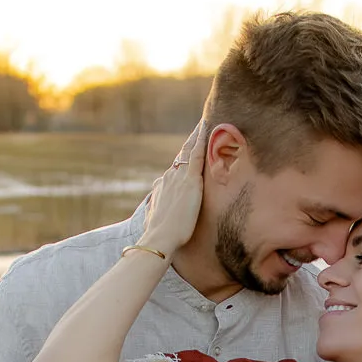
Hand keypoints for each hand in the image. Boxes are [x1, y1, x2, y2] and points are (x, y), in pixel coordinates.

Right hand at [140, 122, 206, 258]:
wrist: (159, 238)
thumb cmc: (159, 235)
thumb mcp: (156, 218)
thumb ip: (157, 208)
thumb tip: (154, 205)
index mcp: (162, 186)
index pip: (175, 168)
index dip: (182, 157)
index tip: (188, 148)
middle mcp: (169, 177)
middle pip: (181, 155)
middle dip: (190, 141)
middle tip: (200, 127)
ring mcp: (179, 177)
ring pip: (189, 151)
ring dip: (196, 136)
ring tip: (205, 123)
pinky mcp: (190, 181)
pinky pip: (197, 155)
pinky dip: (201, 141)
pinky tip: (207, 129)